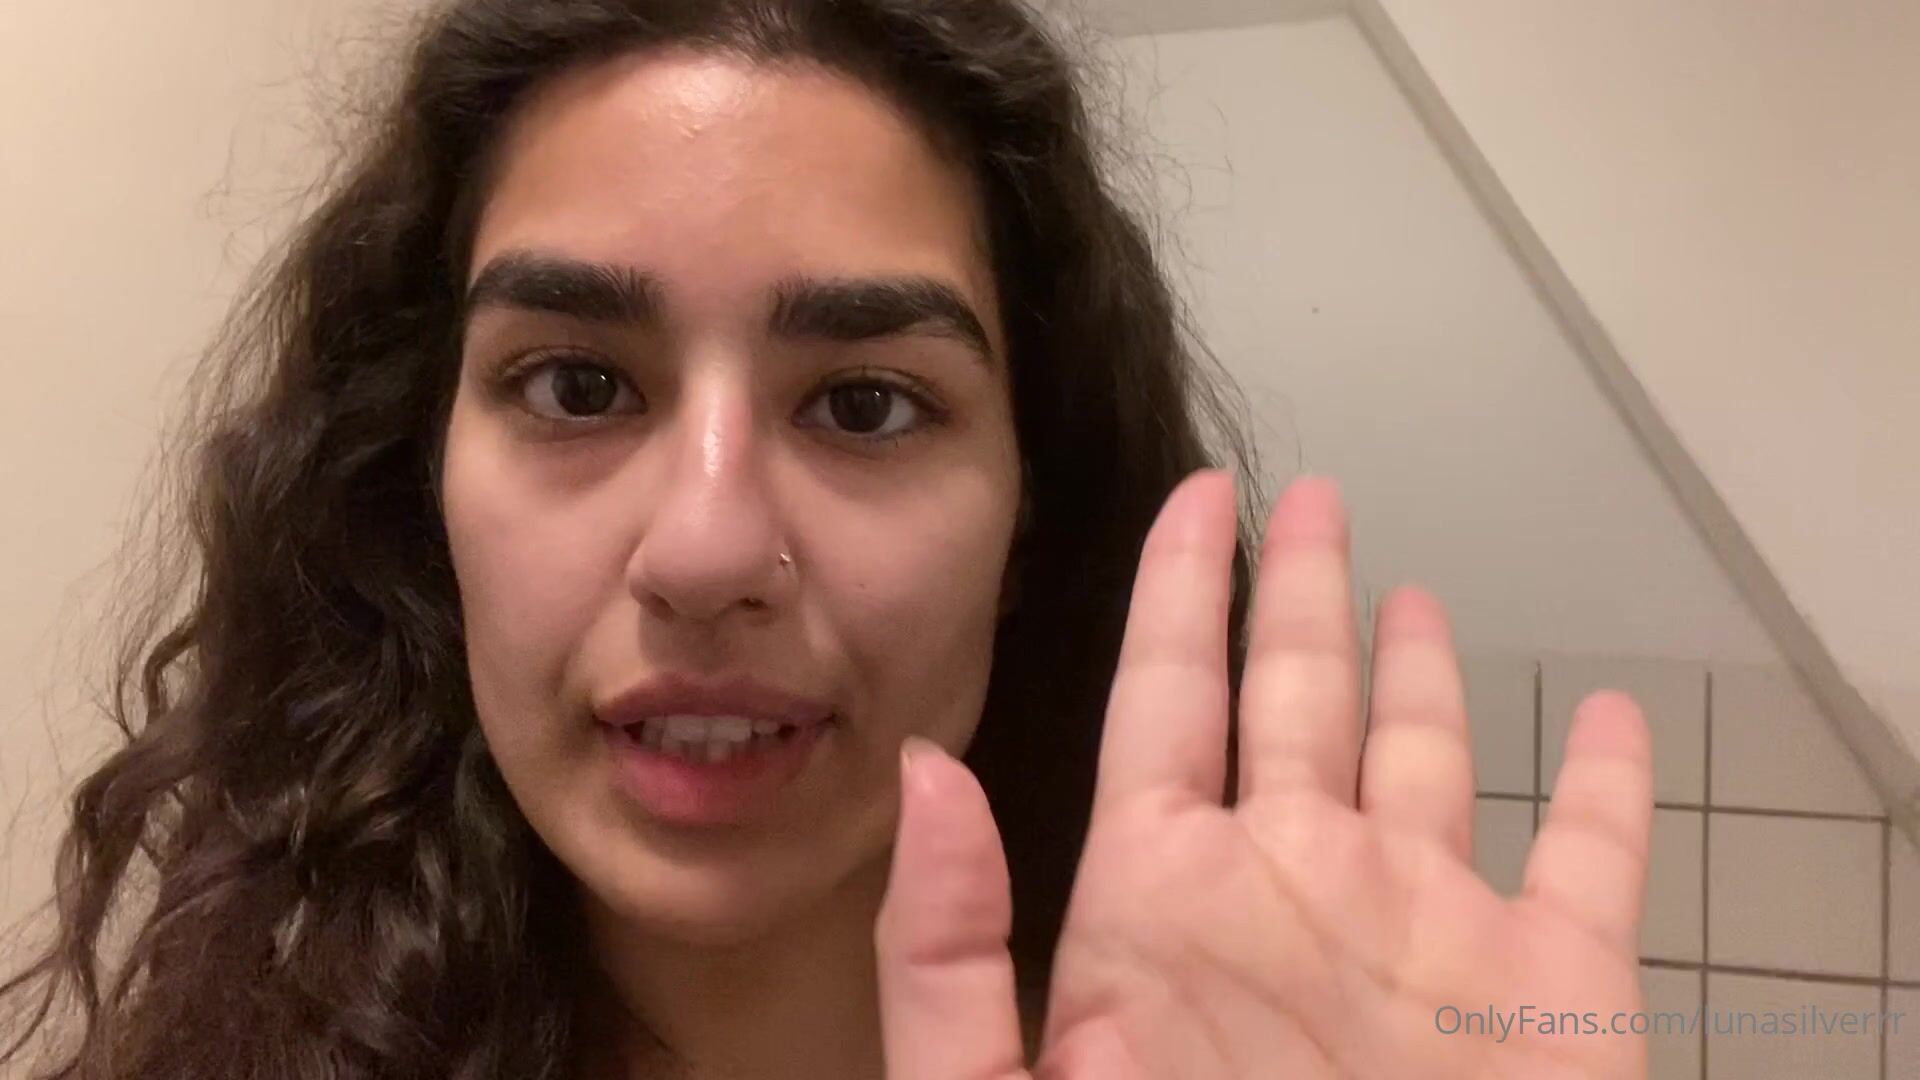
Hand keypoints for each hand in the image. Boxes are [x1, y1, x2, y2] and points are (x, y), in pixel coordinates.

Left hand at [875, 470, 1653, 1078]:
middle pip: (1299, 699)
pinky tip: (1609, 724)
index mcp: (1167, 900)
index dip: (1179, 594)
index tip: (1196, 500)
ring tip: (1412, 592)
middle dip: (1303, 595)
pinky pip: (1593, 860)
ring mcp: (1425, 932)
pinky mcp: (1551, 989)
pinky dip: (1608, 789)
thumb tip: (926, 772)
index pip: (1169, 700)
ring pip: (1426, 760)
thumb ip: (952, 951)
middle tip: (1310, 500)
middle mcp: (1296, 889)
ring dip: (1421, 676)